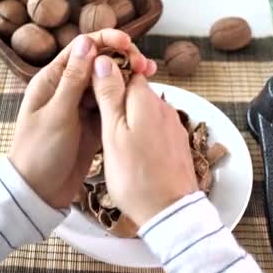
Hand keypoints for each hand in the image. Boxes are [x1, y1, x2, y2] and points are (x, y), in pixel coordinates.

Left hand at [8, 30, 156, 207]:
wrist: (38, 191)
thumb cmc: (40, 152)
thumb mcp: (57, 114)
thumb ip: (73, 80)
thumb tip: (86, 43)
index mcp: (52, 80)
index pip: (81, 49)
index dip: (106, 41)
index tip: (128, 44)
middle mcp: (68, 89)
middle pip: (99, 63)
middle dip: (123, 59)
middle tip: (145, 65)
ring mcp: (82, 107)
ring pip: (109, 83)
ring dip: (128, 77)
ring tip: (151, 75)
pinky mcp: (94, 124)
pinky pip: (112, 104)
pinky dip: (126, 98)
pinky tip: (143, 95)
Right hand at [91, 56, 198, 225]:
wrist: (170, 212)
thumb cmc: (134, 175)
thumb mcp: (113, 133)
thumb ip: (109, 95)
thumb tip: (103, 61)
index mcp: (146, 99)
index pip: (126, 72)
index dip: (108, 79)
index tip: (93, 96)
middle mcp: (165, 106)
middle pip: (137, 91)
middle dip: (119, 101)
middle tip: (102, 124)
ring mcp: (174, 125)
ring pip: (147, 111)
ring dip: (132, 119)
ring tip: (116, 140)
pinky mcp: (179, 143)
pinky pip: (157, 127)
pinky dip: (144, 133)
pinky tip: (135, 150)